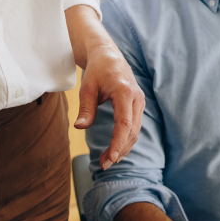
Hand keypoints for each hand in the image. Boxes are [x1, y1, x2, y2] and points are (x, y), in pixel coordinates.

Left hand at [73, 44, 145, 169]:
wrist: (109, 56)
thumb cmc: (97, 70)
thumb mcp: (87, 88)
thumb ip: (86, 108)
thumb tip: (80, 127)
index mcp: (125, 92)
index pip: (124, 124)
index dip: (118, 144)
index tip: (110, 159)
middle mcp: (137, 98)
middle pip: (132, 132)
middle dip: (119, 151)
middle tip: (103, 165)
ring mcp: (140, 102)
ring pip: (135, 132)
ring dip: (123, 148)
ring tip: (107, 161)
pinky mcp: (138, 105)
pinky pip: (135, 126)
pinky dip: (126, 140)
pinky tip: (115, 150)